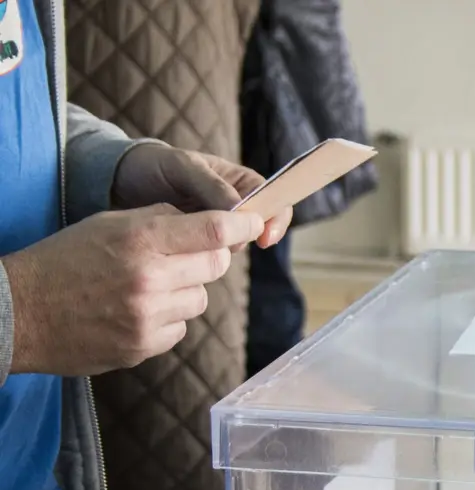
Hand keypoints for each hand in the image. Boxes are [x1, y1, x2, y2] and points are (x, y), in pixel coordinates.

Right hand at [3, 205, 264, 375]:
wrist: (17, 312)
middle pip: (216, 265)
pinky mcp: (143, 346)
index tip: (254, 224)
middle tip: (181, 257)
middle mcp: (149, 278)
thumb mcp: (108, 224)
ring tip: (144, 288)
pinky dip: (166, 320)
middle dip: (207, 258)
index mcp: (140, 239)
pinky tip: (133, 312)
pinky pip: (179, 329)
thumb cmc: (63, 260)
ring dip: (183, 292)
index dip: (242, 226)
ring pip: (199, 299)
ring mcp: (147, 317)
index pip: (213, 230)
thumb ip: (160, 220)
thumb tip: (212, 224)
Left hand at [112, 144, 291, 249]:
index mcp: (239, 182)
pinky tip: (188, 259)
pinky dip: (205, 259)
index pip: (273, 199)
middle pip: (257, 227)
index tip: (265, 237)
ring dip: (224, 251)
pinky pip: (212, 256)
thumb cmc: (154, 165)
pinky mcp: (197, 245)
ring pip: (236, 244)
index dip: (275, 218)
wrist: (119, 180)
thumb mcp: (183, 167)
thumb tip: (240, 211)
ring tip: (201, 250)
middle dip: (247, 238)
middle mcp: (234, 205)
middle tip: (228, 247)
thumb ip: (212, 186)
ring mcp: (216, 227)